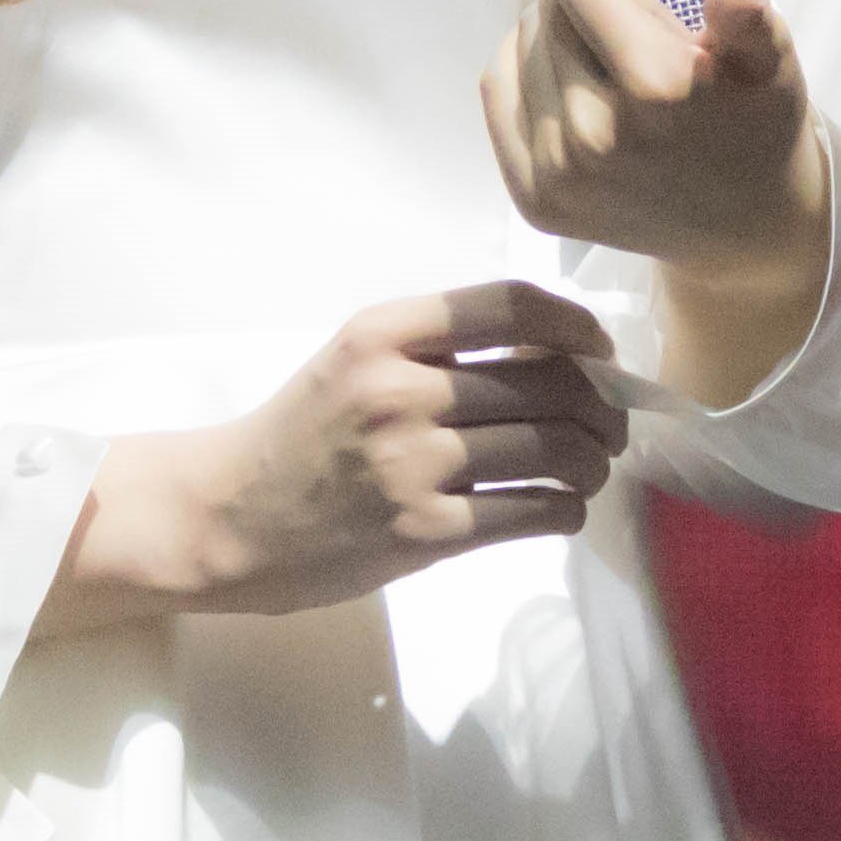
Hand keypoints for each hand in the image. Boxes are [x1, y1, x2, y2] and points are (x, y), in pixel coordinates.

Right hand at [176, 277, 629, 618]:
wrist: (230, 516)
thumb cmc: (301, 434)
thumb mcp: (356, 362)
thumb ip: (438, 349)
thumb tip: (559, 356)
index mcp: (382, 334)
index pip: (510, 307)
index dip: (577, 326)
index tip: (601, 350)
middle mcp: (400, 391)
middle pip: (549, 383)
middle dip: (602, 406)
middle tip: (610, 423)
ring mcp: (412, 465)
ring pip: (554, 449)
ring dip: (593, 461)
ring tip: (588, 467)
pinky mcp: (424, 532)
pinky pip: (534, 512)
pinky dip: (566, 509)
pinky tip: (559, 507)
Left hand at [478, 0, 831, 399]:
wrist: (745, 232)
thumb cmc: (756, 129)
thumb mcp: (771, 67)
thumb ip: (748, 21)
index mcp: (653, 88)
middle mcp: (593, 136)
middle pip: (546, 6)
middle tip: (639, 22)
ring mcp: (556, 174)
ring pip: (519, 44)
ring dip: (557, 30)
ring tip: (610, 55)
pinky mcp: (533, 198)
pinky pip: (498, 90)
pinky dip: (525, 68)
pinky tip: (571, 77)